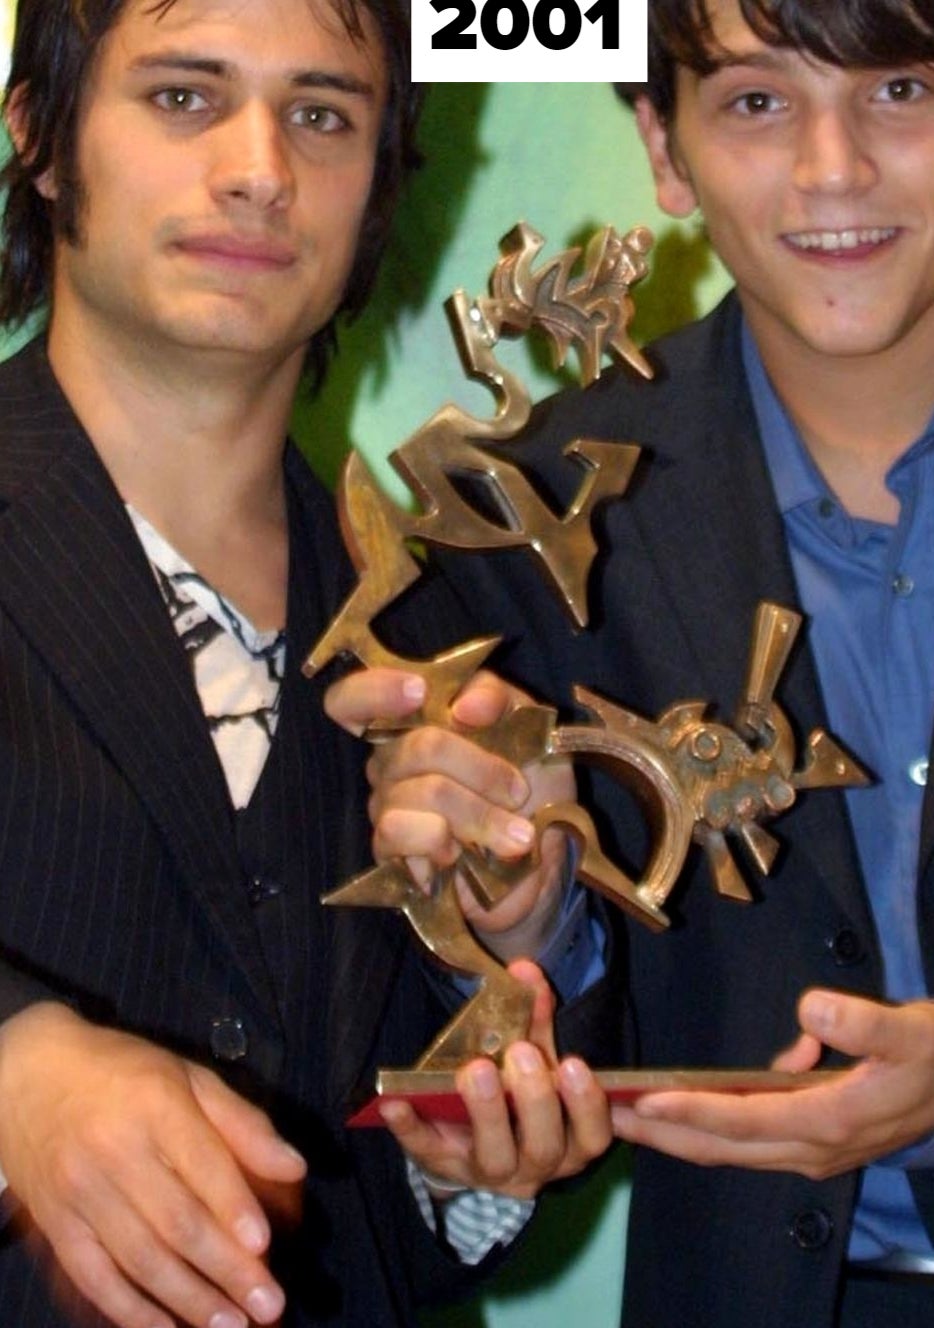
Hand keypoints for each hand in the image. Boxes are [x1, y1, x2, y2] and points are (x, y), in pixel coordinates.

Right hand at [0, 1001, 306, 1327]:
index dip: (233, 1207)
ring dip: (189, 1299)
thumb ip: (243, 1123)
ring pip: (140, 1256)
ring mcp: (81, 1191)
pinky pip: (94, 1274)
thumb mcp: (189, 1077)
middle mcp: (116, 1150)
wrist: (28, 1076)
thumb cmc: (123, 1072)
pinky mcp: (57, 1223)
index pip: (200, 1163)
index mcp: (156, 1105)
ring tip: (230, 1325)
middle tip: (268, 1305)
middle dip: (226, 1270)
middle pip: (176, 1221)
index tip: (263, 1246)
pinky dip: (129, 1309)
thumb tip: (296, 1166)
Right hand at [324, 667, 574, 959]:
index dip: (375, 689)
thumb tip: (464, 706)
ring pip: (423, 793)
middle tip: (518, 792)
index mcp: (413, 723)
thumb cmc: (529, 784)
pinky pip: (402, 832)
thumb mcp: (525, 725)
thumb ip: (495, 696)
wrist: (543, 857)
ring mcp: (385, 807)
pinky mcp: (391, 852)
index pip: (353, 699)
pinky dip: (444, 841)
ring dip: (480, 815)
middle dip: (481, 769)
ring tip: (513, 835)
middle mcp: (389, 762)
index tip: (418, 691)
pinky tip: (463, 853)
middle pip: (418, 747)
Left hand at [379, 961, 611, 1200]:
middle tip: (521, 1053)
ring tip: (476, 1069)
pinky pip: (426, 1151)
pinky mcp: (444, 1167)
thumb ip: (534, 1020)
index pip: (593, 1135)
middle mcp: (537, 1164)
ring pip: (496, 1157)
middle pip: (545, 1146)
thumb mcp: (533, 1060)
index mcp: (568, 1140)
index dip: (589, 1106)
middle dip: (535, 1099)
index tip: (575, 1063)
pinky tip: (394, 1101)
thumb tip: (525, 970)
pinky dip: (410, 1127)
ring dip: (486, 1112)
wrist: (469, 1143)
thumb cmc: (516, 1099)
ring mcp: (490, 1171)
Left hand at [611, 989, 933, 1180]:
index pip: (742, 1120)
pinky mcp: (816, 1138)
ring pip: (731, 1146)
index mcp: (828, 1120)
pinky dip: (710, 1126)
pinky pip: (748, 1137)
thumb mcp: (912, 1032)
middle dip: (662, 1134)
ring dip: (679, 1133)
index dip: (690, 1112)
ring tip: (630, 1112)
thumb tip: (811, 1010)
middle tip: (605, 1113)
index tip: (642, 1102)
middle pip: (722, 1145)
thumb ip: (865, 1024)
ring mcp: (813, 1148)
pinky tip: (687, 1102)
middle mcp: (813, 1145)